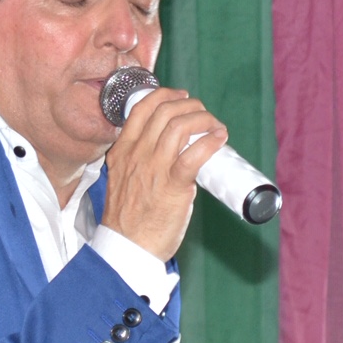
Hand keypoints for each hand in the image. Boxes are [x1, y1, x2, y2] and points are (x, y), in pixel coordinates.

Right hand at [100, 87, 228, 261]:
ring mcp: (154, 168)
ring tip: (215, 126)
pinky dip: (211, 141)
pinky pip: (194, 154)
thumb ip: (139, 161)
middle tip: (203, 114)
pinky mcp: (173, 185)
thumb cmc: (129, 219)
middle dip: (190, 106)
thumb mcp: (123, 179)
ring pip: (181, 126)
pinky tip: (219, 139)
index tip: (180, 97)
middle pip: (165, 111)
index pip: (141, 108)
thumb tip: (169, 151)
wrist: (127, 247)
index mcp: (123, 151)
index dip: (165, 95)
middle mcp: (137, 154)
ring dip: (204, 120)